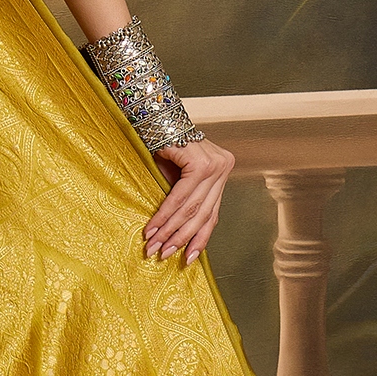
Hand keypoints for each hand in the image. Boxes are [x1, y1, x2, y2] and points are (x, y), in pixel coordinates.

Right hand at [143, 136, 233, 265]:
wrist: (153, 116)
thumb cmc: (162, 145)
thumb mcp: (176, 176)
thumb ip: (183, 198)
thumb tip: (177, 233)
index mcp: (221, 171)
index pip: (212, 212)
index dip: (199, 238)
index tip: (187, 259)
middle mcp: (223, 167)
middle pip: (204, 213)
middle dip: (181, 238)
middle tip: (164, 254)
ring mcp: (216, 164)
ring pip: (193, 208)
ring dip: (171, 230)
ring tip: (155, 245)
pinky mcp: (201, 162)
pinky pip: (181, 196)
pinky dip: (165, 214)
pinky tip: (154, 228)